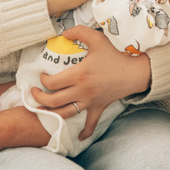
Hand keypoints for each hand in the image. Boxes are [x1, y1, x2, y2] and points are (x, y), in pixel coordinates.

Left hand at [29, 26, 151, 139]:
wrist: (135, 72)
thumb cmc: (115, 55)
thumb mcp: (98, 38)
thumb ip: (79, 31)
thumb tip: (64, 33)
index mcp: (79, 75)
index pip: (52, 82)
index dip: (42, 80)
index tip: (42, 75)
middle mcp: (82, 91)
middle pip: (53, 101)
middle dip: (39, 98)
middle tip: (34, 92)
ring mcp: (90, 102)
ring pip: (65, 114)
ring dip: (51, 114)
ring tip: (41, 110)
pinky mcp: (98, 108)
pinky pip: (90, 124)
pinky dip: (84, 132)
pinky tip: (79, 137)